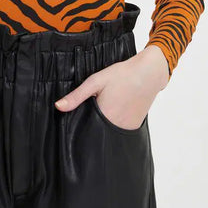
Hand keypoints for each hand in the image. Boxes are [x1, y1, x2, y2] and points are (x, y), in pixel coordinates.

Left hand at [54, 46, 168, 128]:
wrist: (149, 73)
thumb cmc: (122, 75)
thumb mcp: (96, 81)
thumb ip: (76, 96)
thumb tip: (58, 106)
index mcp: (103, 116)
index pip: (85, 131)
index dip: (78, 130)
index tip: (73, 126)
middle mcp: (115, 127)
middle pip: (96, 133)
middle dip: (90, 128)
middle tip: (91, 112)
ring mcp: (126, 129)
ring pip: (108, 133)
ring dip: (102, 127)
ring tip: (102, 110)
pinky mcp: (134, 127)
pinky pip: (119, 131)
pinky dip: (114, 125)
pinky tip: (114, 112)